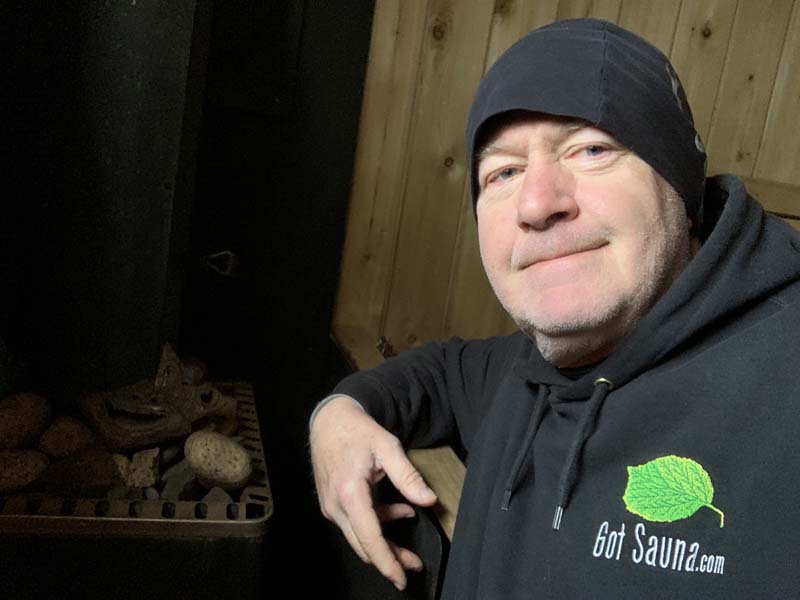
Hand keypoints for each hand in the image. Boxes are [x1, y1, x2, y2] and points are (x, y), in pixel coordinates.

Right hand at [310, 396, 437, 590]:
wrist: (329, 421)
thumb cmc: (358, 431)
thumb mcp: (388, 447)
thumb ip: (408, 476)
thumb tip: (429, 500)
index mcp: (349, 492)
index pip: (369, 537)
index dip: (387, 561)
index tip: (401, 578)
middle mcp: (336, 505)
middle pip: (364, 544)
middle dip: (389, 558)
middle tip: (414, 565)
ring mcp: (330, 507)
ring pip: (359, 537)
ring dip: (384, 542)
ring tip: (409, 544)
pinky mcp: (331, 504)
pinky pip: (354, 524)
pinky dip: (375, 525)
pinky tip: (397, 512)